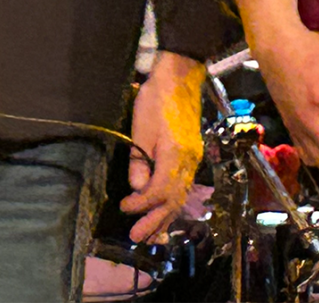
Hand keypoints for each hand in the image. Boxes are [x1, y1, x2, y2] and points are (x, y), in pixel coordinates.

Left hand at [121, 53, 205, 242]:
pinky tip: (165, 209)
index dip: (142, 204)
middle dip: (156, 220)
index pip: (159, 191)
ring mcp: (193, 158)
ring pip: (181, 194)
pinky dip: (173, 201)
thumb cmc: (156, 101)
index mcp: (176, 155)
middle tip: (138, 238)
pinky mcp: (192, 154)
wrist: (179, 80)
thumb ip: (139, 162)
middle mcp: (189, 161)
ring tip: (153, 234)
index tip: (125, 207)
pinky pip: (184, 185)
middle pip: (174, 199)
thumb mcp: (141, 130)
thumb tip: (136, 189)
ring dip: (166, 216)